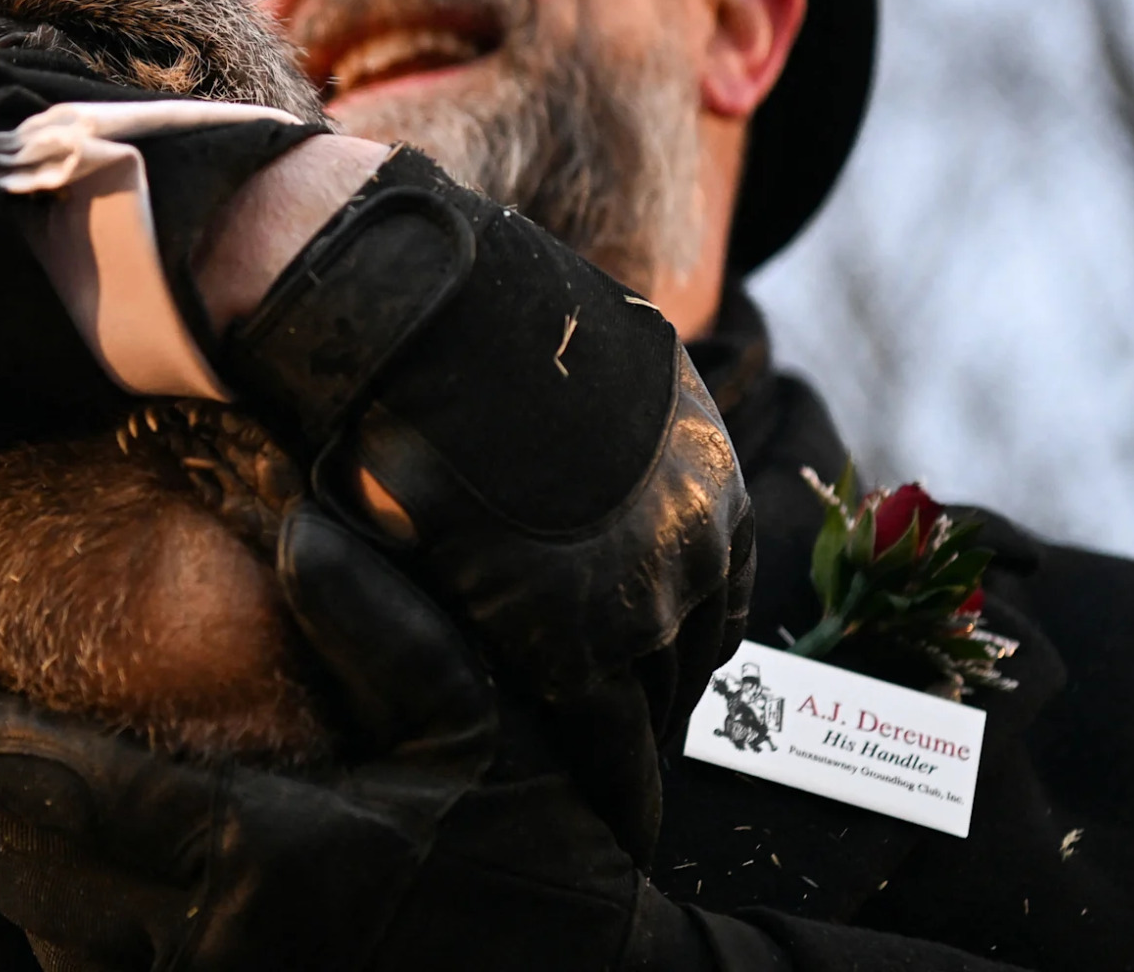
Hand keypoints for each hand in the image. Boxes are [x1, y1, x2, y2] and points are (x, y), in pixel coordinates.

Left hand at [0, 502, 676, 971]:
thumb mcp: (479, 719)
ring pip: (70, 953)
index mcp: (265, 846)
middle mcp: (221, 943)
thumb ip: (382, 624)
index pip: (81, 788)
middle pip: (46, 879)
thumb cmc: (539, 856)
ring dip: (6, 892)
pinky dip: (70, 953)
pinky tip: (54, 919)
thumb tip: (296, 529)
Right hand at [213, 149, 752, 834]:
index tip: (653, 678)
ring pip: (655, 700)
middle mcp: (696, 533)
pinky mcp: (575, 639)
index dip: (676, 637)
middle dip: (661, 696)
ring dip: (634, 745)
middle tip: (628, 750)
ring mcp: (645, 589)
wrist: (422, 310)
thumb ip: (580, 417)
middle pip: (691, 650)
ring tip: (616, 801)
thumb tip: (547, 413)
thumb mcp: (566, 357)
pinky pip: (605, 742)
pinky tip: (608, 822)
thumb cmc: (462, 320)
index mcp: (699, 470)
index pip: (712, 587)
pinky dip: (610, 786)